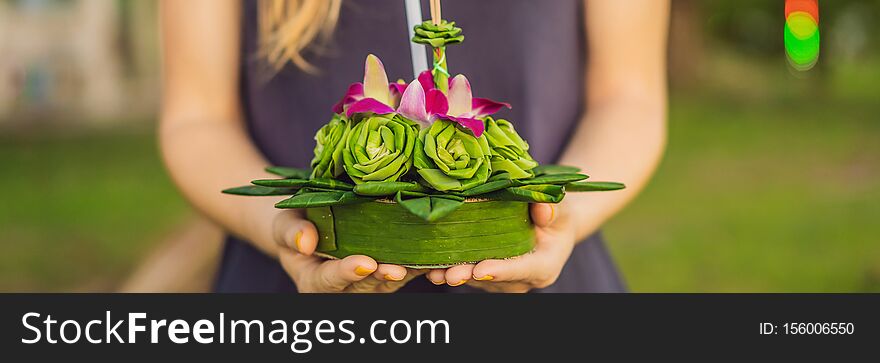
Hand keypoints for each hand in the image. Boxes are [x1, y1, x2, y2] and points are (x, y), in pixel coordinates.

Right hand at [273, 210, 422, 292]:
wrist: (311, 223)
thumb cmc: (295, 224)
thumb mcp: (284, 224)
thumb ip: (291, 233)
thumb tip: (304, 241)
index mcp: (315, 280)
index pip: (330, 279)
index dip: (347, 272)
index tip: (364, 263)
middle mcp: (344, 287)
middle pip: (365, 284)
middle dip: (381, 276)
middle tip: (396, 268)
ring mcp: (369, 281)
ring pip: (389, 281)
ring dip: (406, 271)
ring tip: (421, 262)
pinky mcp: (388, 271)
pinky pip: (406, 270)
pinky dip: (420, 263)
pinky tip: (435, 254)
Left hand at [425, 203, 575, 292]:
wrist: (551, 225)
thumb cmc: (556, 216)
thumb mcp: (561, 209)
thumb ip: (552, 210)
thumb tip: (543, 209)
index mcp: (544, 266)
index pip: (521, 270)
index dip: (500, 271)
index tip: (480, 269)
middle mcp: (523, 280)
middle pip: (492, 279)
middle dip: (468, 276)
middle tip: (447, 274)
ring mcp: (505, 281)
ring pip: (477, 279)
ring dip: (455, 274)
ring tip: (432, 270)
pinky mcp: (490, 277)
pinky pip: (470, 275)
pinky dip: (452, 269)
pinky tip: (430, 265)